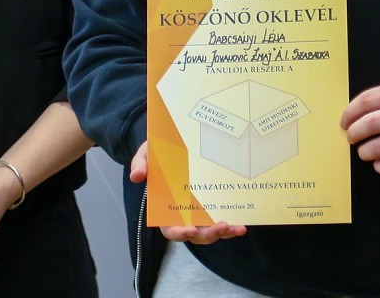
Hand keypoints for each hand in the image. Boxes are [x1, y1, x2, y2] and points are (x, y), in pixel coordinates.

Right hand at [130, 140, 246, 244]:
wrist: (176, 145)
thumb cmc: (158, 154)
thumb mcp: (147, 154)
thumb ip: (140, 164)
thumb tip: (136, 176)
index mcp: (165, 209)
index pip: (171, 229)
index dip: (180, 232)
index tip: (191, 230)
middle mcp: (184, 216)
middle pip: (196, 234)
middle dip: (209, 234)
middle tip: (221, 226)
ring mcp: (200, 213)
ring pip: (212, 231)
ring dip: (225, 232)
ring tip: (237, 228)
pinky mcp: (214, 206)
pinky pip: (223, 219)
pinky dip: (232, 224)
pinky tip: (243, 222)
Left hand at [340, 82, 379, 174]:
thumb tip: (349, 116)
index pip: (366, 101)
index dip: (349, 113)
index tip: (344, 122)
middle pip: (368, 124)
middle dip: (353, 134)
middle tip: (351, 138)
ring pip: (374, 148)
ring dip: (364, 152)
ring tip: (366, 151)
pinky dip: (379, 166)